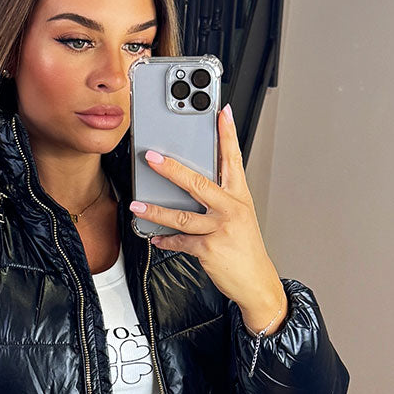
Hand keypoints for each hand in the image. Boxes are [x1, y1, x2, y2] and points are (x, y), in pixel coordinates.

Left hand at [129, 104, 286, 328]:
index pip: (233, 159)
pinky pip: (180, 241)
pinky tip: (155, 237)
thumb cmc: (245, 248)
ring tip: (138, 205)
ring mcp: (220, 229)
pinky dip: (165, 240)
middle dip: (172, 169)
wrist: (256, 280)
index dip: (227, 134)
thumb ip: (221, 199)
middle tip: (153, 158)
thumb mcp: (240, 217)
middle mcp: (230, 209)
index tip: (222, 113)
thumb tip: (193, 185)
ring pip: (182, 215)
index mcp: (239, 196)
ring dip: (156, 210)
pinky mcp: (209, 249)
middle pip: (198, 183)